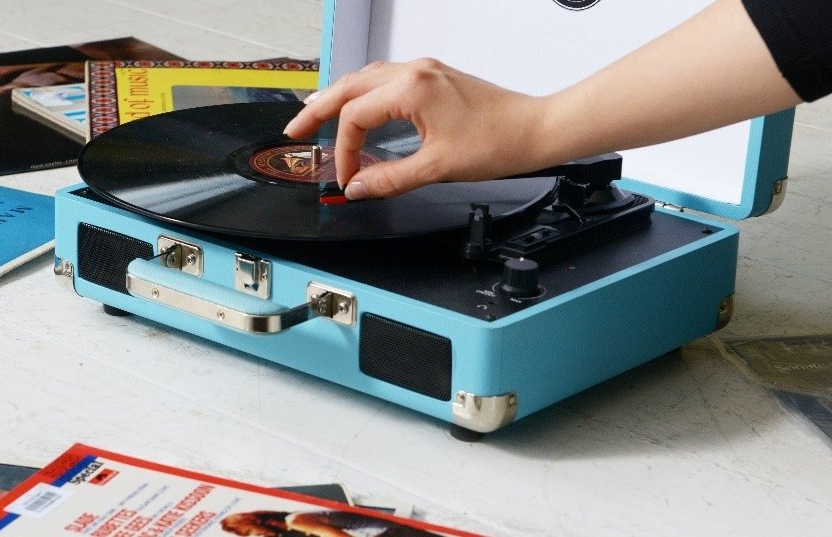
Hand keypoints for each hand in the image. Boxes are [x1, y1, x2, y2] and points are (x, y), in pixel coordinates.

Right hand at [283, 59, 552, 199]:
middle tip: (294, 130)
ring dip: (339, 98)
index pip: (355, 117)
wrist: (537, 130)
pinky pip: (386, 79)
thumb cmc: (498, 142)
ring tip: (316, 114)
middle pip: (350, 86)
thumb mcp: (437, 168)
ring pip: (366, 78)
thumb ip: (389, 179)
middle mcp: (415, 71)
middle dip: (319, 109)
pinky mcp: (435, 77)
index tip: (346, 177)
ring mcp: (426, 71)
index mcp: (411, 88)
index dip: (344, 150)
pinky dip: (364, 94)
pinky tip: (359, 108)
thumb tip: (358, 187)